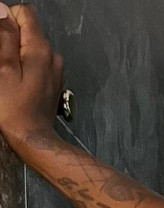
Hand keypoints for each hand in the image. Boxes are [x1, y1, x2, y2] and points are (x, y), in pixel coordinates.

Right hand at [0, 5, 64, 148]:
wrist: (33, 138)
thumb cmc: (14, 107)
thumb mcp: (3, 68)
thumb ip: (4, 36)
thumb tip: (2, 10)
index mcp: (40, 49)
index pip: (26, 13)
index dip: (8, 19)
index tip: (0, 40)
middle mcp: (53, 55)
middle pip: (29, 29)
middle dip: (12, 39)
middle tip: (3, 64)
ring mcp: (56, 69)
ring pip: (33, 47)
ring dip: (18, 54)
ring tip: (10, 75)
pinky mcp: (54, 81)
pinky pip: (38, 62)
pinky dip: (26, 66)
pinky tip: (19, 82)